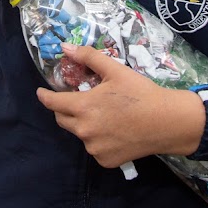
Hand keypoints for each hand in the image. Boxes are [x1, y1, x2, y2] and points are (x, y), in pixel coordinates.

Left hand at [35, 43, 205, 168]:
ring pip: (79, 134)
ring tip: (103, 115)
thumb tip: (66, 47)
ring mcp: (95, 148)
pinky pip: (94, 147)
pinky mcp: (106, 161)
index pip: (53, 103)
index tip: (40, 92)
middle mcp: (85, 131)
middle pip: (62, 119)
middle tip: (76, 100)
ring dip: (83, 124)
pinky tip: (114, 130)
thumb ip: (88, 57)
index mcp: (84, 107)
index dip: (44, 96)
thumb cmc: (140, 93)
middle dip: (64, 109)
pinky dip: (98, 139)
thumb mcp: (115, 70)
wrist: (167, 122)